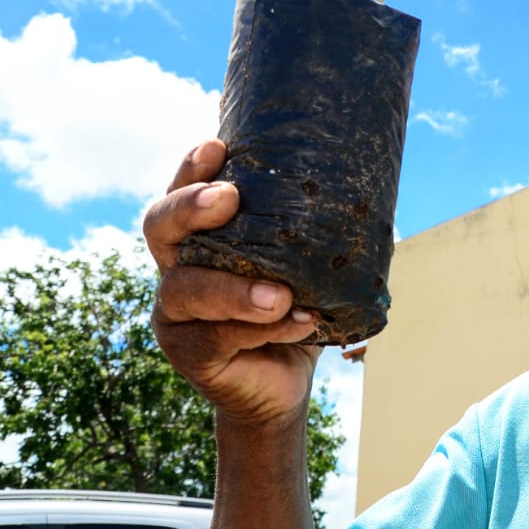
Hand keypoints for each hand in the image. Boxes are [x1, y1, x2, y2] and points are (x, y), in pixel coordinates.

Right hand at [144, 139, 322, 427]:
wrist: (284, 382)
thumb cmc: (294, 307)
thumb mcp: (305, 263)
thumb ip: (314, 229)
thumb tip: (368, 179)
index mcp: (200, 236)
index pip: (182, 192)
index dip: (191, 168)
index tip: (217, 146)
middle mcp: (177, 268)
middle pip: (160, 228)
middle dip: (190, 207)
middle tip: (229, 197)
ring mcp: (176, 314)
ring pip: (186, 290)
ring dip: (233, 289)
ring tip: (278, 294)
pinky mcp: (191, 354)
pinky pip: (217, 338)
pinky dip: (262, 329)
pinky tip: (301, 321)